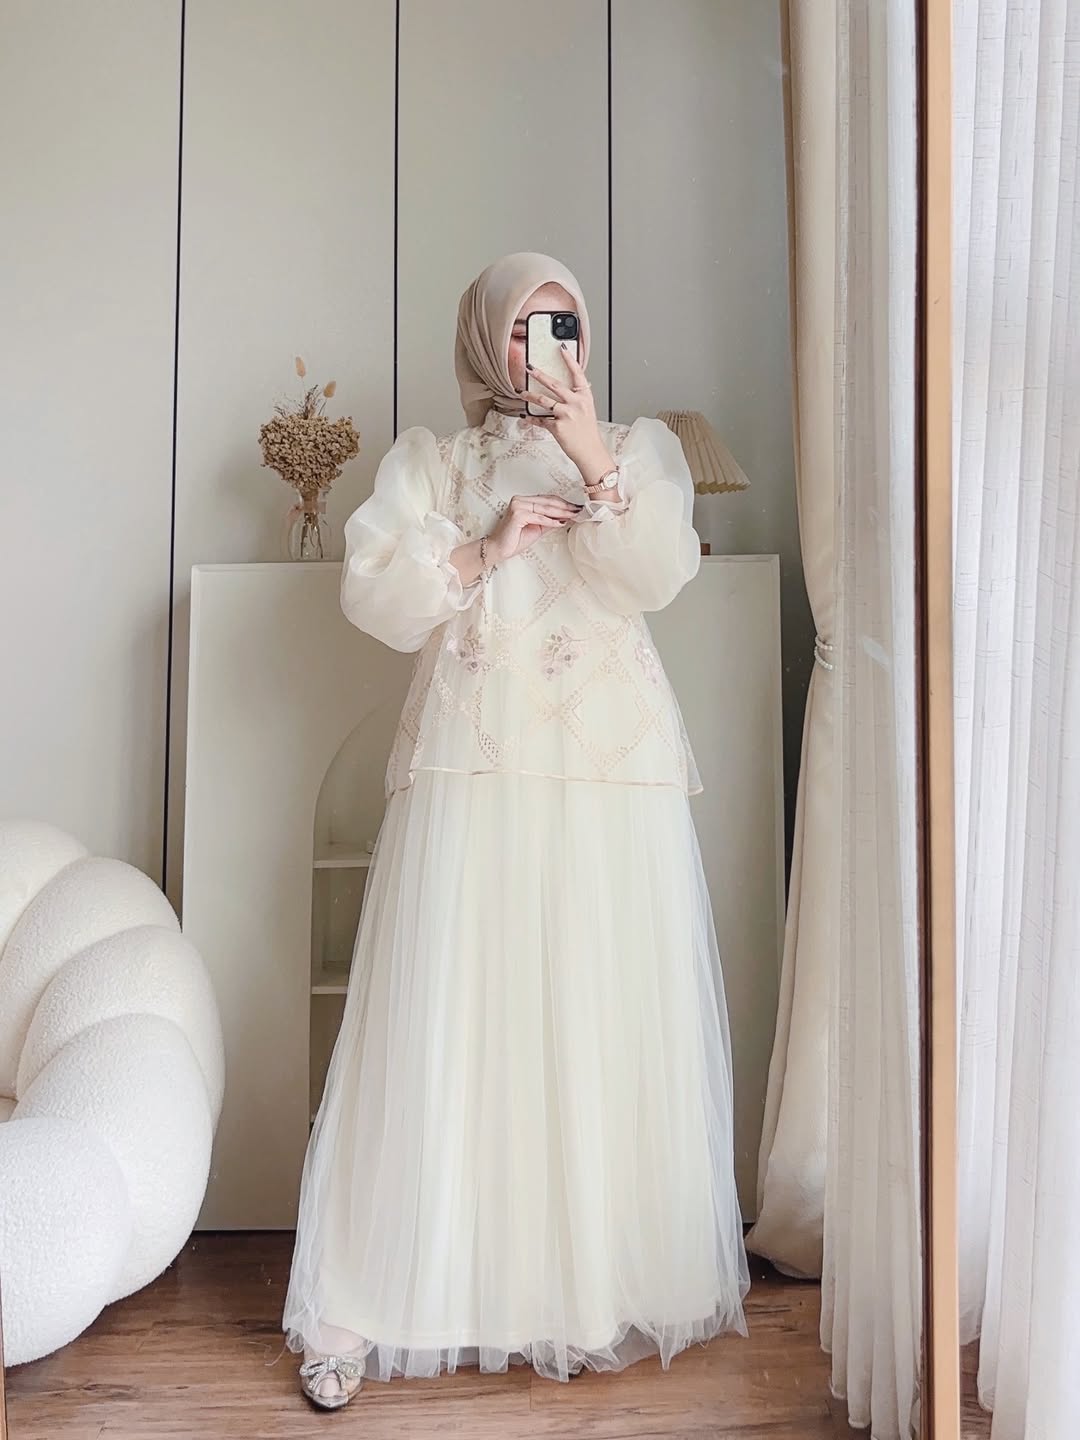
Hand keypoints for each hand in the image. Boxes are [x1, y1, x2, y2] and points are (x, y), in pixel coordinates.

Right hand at [488, 492, 581, 562]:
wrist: (499, 549)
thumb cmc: (514, 540)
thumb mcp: (537, 528)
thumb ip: (549, 521)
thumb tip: (566, 518)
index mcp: (524, 500)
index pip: (547, 499)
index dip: (563, 503)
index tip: (576, 508)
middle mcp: (520, 500)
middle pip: (548, 502)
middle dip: (566, 507)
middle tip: (579, 510)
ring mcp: (518, 506)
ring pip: (545, 509)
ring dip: (562, 513)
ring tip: (574, 516)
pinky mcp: (518, 515)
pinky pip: (539, 518)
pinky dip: (551, 521)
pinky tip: (562, 523)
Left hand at [520, 346, 615, 485]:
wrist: (590, 451)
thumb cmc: (588, 432)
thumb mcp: (587, 410)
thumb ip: (580, 397)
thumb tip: (574, 388)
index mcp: (585, 396)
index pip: (577, 373)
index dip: (569, 359)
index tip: (561, 348)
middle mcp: (576, 403)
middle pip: (554, 384)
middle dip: (539, 374)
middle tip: (529, 368)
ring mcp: (566, 414)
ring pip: (543, 400)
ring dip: (529, 396)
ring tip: (521, 392)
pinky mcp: (557, 427)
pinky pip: (541, 420)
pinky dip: (531, 418)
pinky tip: (525, 416)